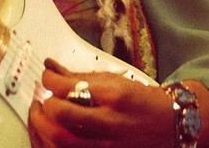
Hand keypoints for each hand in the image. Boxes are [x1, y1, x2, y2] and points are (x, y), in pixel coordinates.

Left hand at [29, 65, 173, 147]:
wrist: (168, 126)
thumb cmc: (141, 102)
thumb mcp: (114, 81)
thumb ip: (80, 76)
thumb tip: (50, 68)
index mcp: (114, 97)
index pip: (70, 88)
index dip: (49, 80)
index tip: (46, 77)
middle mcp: (110, 124)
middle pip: (63, 118)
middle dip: (43, 107)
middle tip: (40, 100)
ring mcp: (106, 146)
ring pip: (61, 142)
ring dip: (42, 128)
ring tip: (41, 117)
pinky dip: (50, 144)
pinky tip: (48, 135)